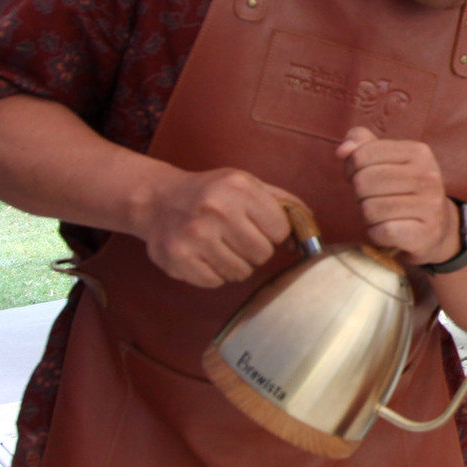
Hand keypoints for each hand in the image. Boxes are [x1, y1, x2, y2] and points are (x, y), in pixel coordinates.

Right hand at [136, 167, 294, 287]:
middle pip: (263, 254)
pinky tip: (203, 255)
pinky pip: (216, 282)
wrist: (157, 200)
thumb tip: (309, 237)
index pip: (280, 229)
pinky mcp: (178, 259)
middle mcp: (216, 209)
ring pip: (241, 272)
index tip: (258, 225)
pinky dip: (214, 273)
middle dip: (254, 249)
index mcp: (238, 187)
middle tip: (236, 236)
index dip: (272, 231)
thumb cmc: (211, 194)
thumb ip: (284, 205)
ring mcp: (195, 236)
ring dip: (235, 264)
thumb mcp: (247, 185)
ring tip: (219, 245)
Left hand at [337, 126, 457, 265]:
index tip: (363, 177)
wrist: (438, 227)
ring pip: (369, 209)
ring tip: (382, 214)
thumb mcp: (389, 160)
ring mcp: (429, 206)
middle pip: (363, 182)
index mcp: (418, 152)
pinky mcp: (424, 234)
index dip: (351, 168)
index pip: (362, 155)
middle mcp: (427, 176)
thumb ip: (362, 145)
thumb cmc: (404, 190)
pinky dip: (376, 233)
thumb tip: (342, 150)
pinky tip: (388, 230)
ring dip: (367, 216)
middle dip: (359, 194)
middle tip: (373, 198)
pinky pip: (380, 231)